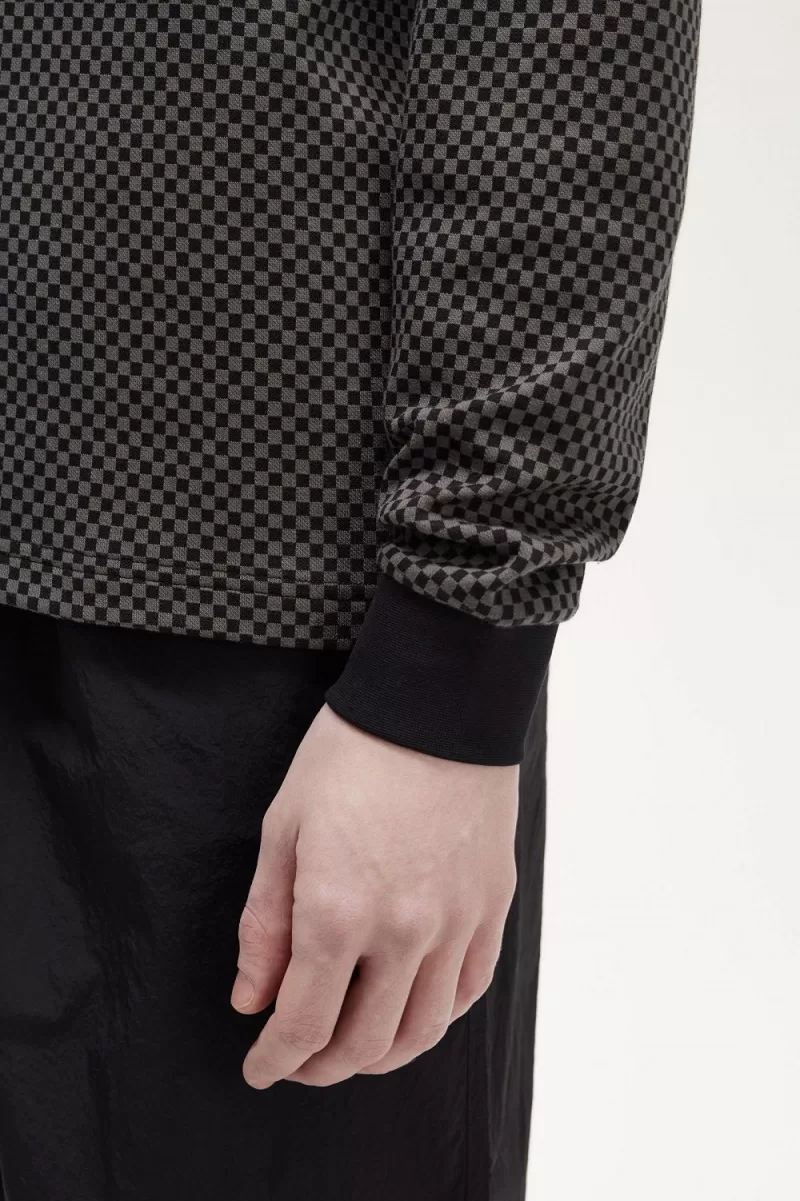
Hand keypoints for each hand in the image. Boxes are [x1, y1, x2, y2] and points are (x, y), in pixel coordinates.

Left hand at [232, 703, 518, 1087]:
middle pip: (363, 1043)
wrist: (435, 705)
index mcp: (336, 912)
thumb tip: (252, 997)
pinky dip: (435, 1018)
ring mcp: (455, 923)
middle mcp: (402, 932)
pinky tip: (411, 1010)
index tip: (259, 1067)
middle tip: (298, 1060)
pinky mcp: (491, 906)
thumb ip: (265, 924)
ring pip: (422, 1031)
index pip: (304, 1025)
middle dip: (320, 1067)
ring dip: (379, 1057)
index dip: (275, 1060)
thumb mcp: (284, 828)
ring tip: (352, 1048)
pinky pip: (467, 990)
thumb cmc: (350, 754)